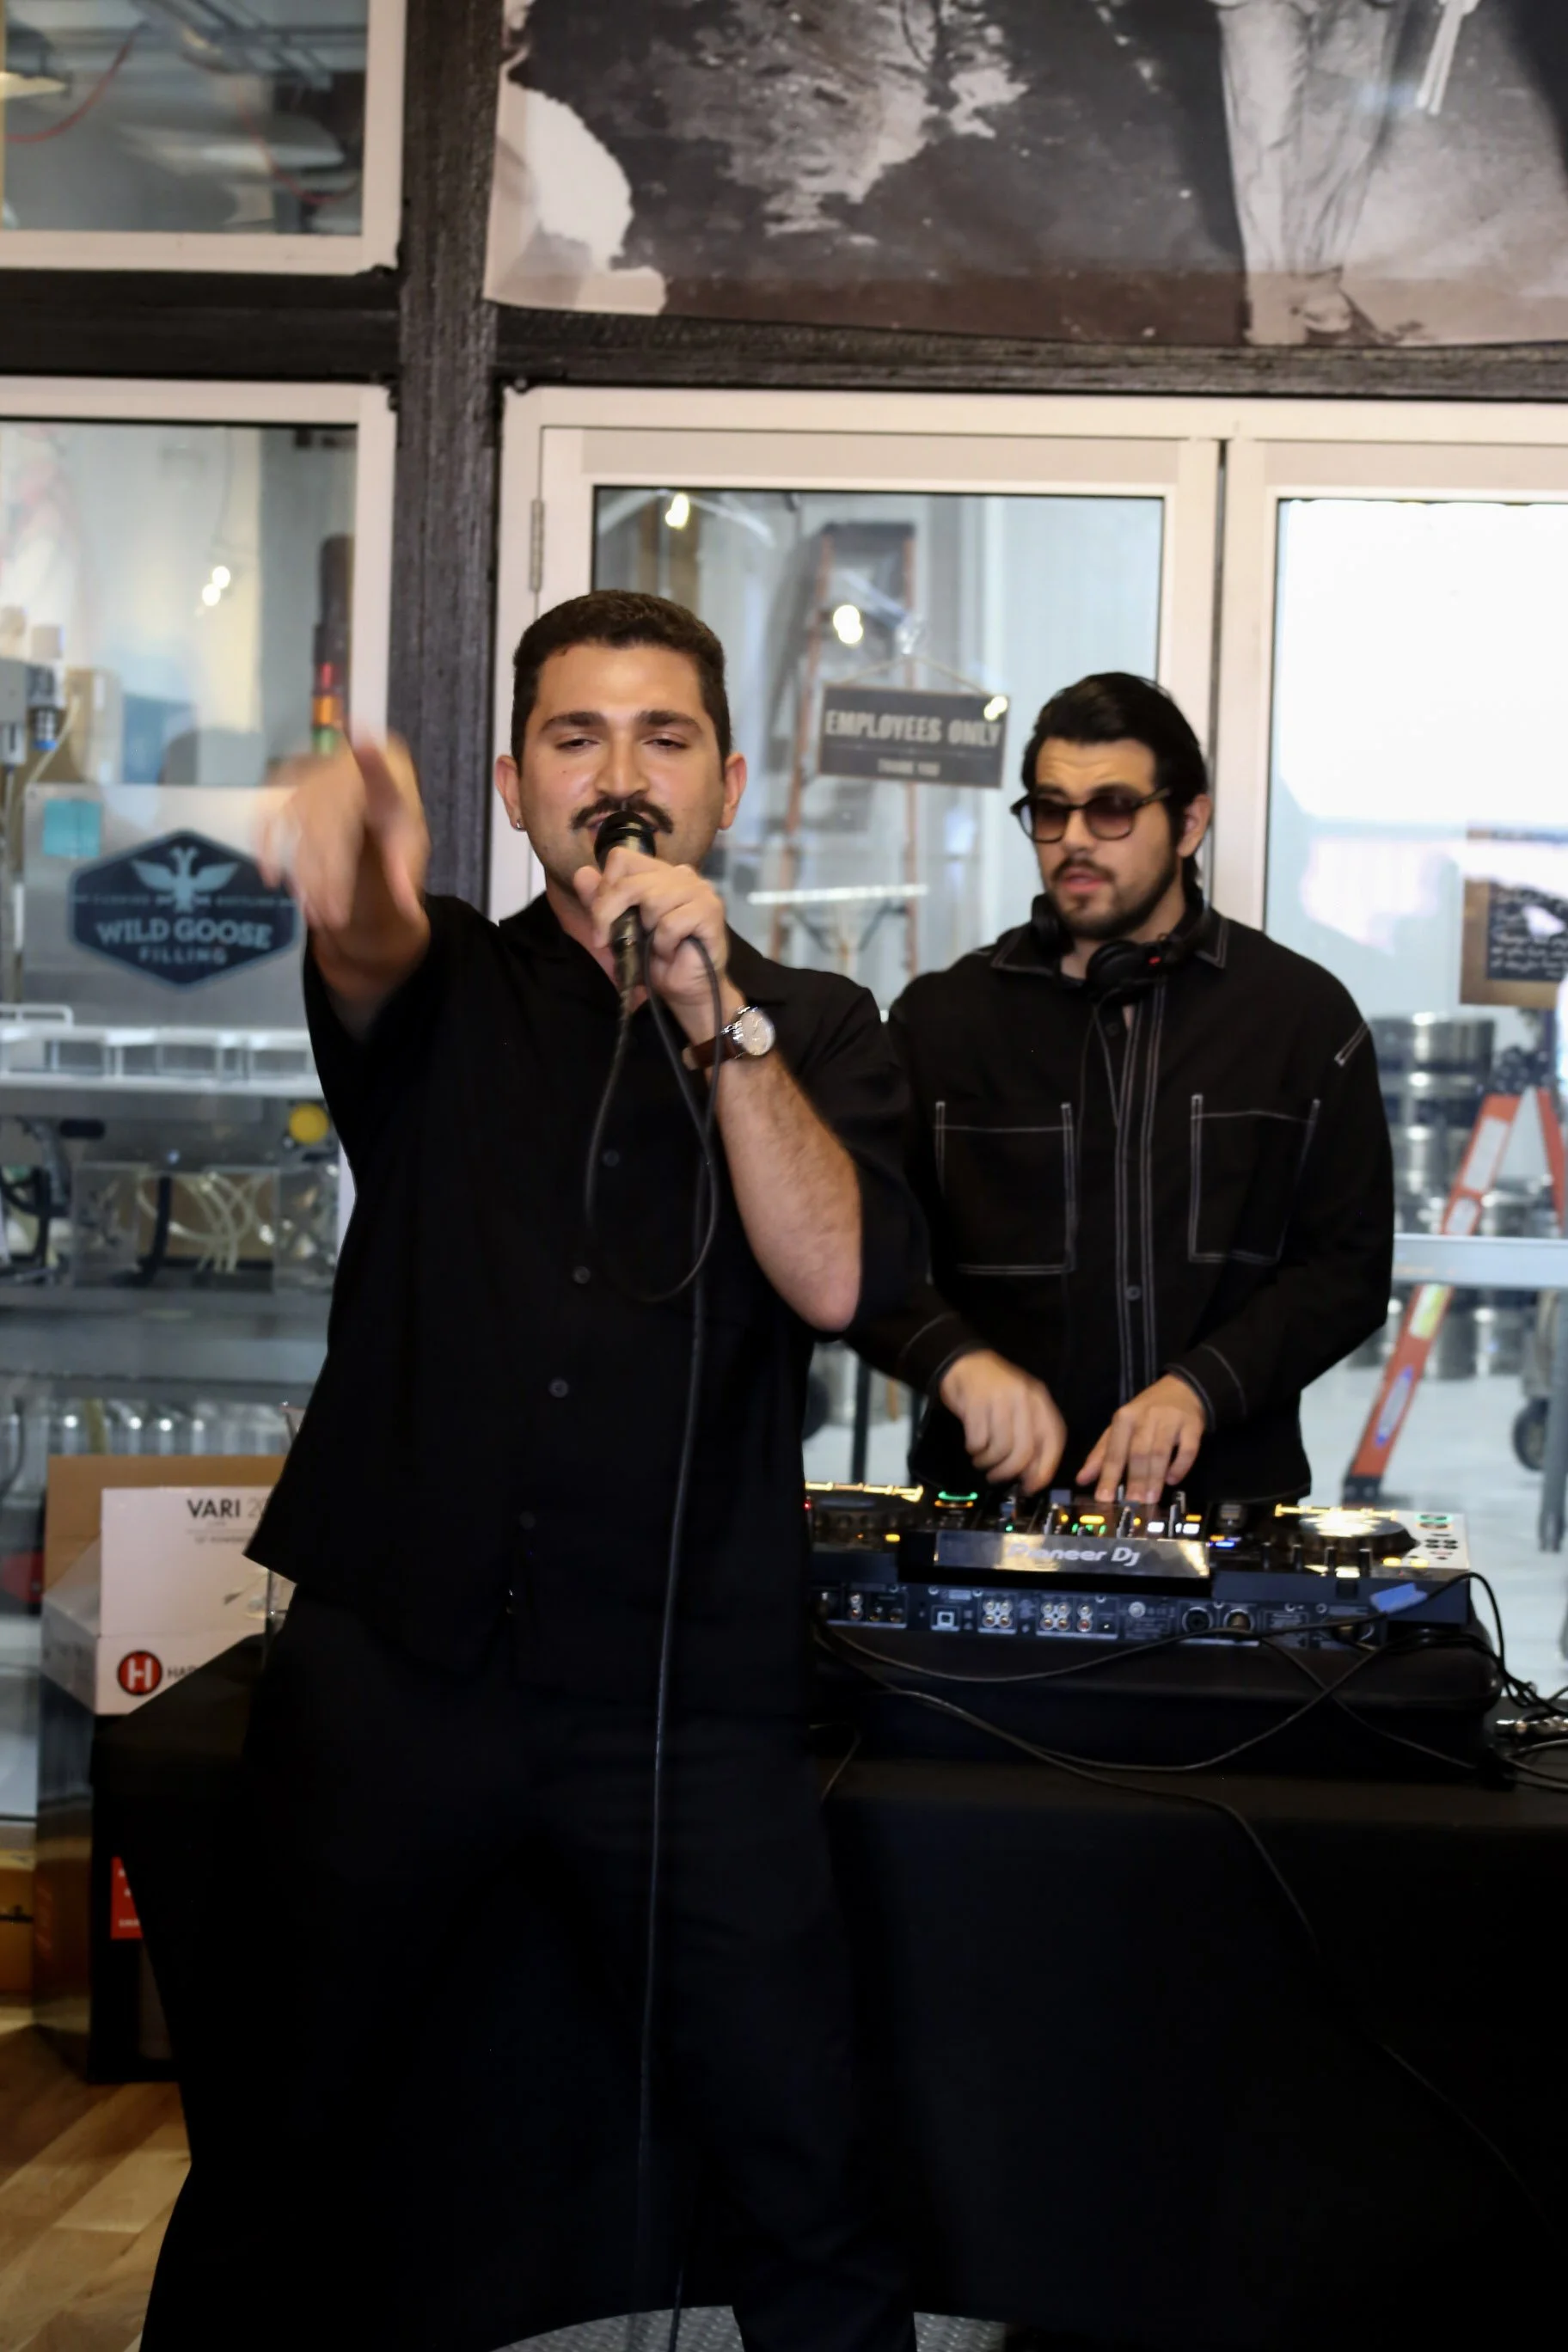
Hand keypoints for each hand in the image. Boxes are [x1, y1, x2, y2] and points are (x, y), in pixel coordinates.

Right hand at [257, 736, 428, 938]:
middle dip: (332, 878)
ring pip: (303, 828)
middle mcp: (343, 774)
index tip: (361, 744)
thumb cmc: (394, 814)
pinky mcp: (290, 784)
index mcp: (380, 781)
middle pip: (333, 828)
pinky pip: (272, 810)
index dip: (369, 764)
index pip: (375, 786)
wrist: (376, 778)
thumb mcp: (409, 839)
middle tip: (335, 919)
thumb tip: (409, 910)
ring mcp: (314, 777)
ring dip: (305, 873)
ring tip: (314, 914)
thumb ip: (405, 871)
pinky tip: (271, 877)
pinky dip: (266, 842)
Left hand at [573, 846, 729, 1035]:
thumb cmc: (655, 959)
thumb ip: (600, 901)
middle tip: (609, 942)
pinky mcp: (710, 910)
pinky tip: (672, 952)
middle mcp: (680, 874)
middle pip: (630, 881)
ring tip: (656, 946)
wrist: (686, 990)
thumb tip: (582, 873)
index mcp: (658, 872)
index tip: (603, 920)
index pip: (622, 858)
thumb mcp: (617, 930)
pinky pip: (671, 923)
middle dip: (610, 915)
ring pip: (652, 900)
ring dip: (646, 933)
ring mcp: (699, 890)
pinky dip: (664, 945)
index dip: (606, 889)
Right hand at [938, 1350, 1065, 1494]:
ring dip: (988, 1462)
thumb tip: (1032, 1476)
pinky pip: (978, 1440)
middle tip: (996, 1476)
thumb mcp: (1019, 1407)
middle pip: (1024, 1449)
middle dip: (1009, 1471)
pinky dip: (974, 1450)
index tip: (1032, 1485)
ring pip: (1001, 1448)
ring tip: (982, 1461)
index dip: (1046, 1466)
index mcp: (1039, 1400)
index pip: (1053, 1438)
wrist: (965, 1363)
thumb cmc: (995, 1391)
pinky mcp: (976, 1402)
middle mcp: (1023, 1398)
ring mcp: (999, 1399)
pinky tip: (973, 1446)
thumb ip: (1030, 1436)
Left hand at [1078, 1374, 1205, 1504]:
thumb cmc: (1146, 1412)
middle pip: (1138, 1452)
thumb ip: (1102, 1453)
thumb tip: (1082, 1479)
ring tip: (1151, 1498)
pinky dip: (1180, 1466)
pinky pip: (1187, 1449)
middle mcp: (1145, 1417)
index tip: (1104, 1498)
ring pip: (1160, 1452)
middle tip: (1133, 1503)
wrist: (1181, 1389)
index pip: (1114, 1451)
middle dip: (1134, 1479)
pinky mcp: (1192, 1425)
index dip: (1108, 1475)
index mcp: (1124, 1419)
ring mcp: (1170, 1420)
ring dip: (1155, 1476)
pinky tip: (1173, 1479)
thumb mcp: (1121, 1427)